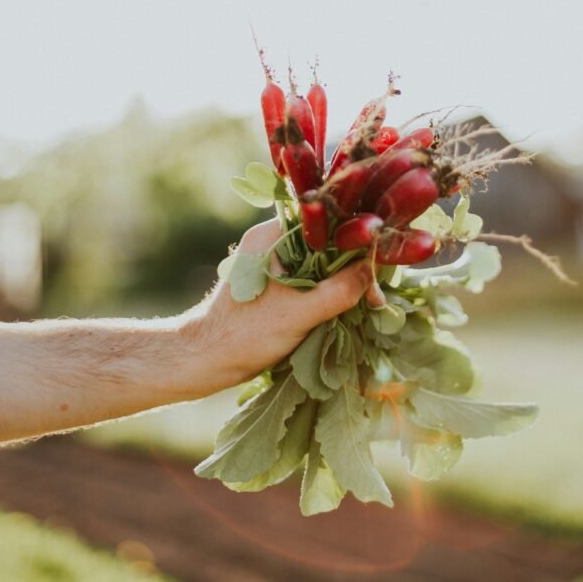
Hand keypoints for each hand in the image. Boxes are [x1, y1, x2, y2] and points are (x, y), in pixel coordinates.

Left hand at [182, 219, 383, 396]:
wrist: (204, 360)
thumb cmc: (243, 334)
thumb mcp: (298, 313)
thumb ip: (338, 290)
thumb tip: (374, 270)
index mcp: (271, 235)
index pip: (325, 221)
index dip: (356, 237)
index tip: (378, 260)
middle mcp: (272, 241)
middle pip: (327, 241)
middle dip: (355, 264)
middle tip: (377, 292)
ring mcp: (274, 262)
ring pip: (322, 261)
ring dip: (345, 280)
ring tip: (370, 303)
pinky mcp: (276, 283)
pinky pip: (313, 278)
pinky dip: (331, 290)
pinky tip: (350, 308)